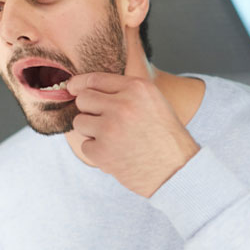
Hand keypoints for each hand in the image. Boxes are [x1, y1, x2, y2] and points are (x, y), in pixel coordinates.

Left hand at [66, 73, 199, 196]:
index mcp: (137, 88)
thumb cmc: (165, 137)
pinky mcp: (102, 151)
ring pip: (79, 122)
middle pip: (83, 99)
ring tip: (114, 139)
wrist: (177, 171)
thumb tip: (86, 87)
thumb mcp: (153, 102)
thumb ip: (125, 92)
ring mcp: (110, 128)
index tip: (72, 87)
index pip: (95, 79)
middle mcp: (122, 105)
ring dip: (91, 132)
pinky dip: (97, 152)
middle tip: (104, 121)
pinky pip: (85, 146)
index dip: (79, 84)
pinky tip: (116, 154)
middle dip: (88, 110)